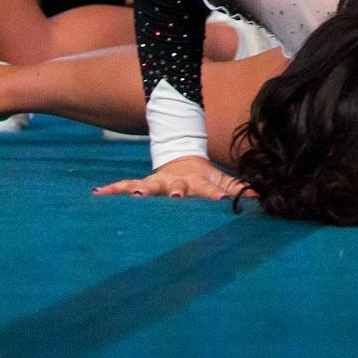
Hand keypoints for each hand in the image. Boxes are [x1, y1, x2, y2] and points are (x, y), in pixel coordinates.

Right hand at [92, 156, 248, 200]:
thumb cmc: (202, 177)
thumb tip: (257, 195)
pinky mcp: (142, 184)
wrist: (180, 157)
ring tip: (135, 196)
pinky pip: (125, 186)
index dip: (214, 194)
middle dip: (175, 193)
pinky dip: (113, 190)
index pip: (207, 189)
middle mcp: (175, 183)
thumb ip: (236, 188)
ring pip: (148, 187)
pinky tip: (100, 193)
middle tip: (175, 196)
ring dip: (141, 192)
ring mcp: (157, 183)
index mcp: (196, 183)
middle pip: (176, 188)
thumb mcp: (220, 180)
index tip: (220, 200)